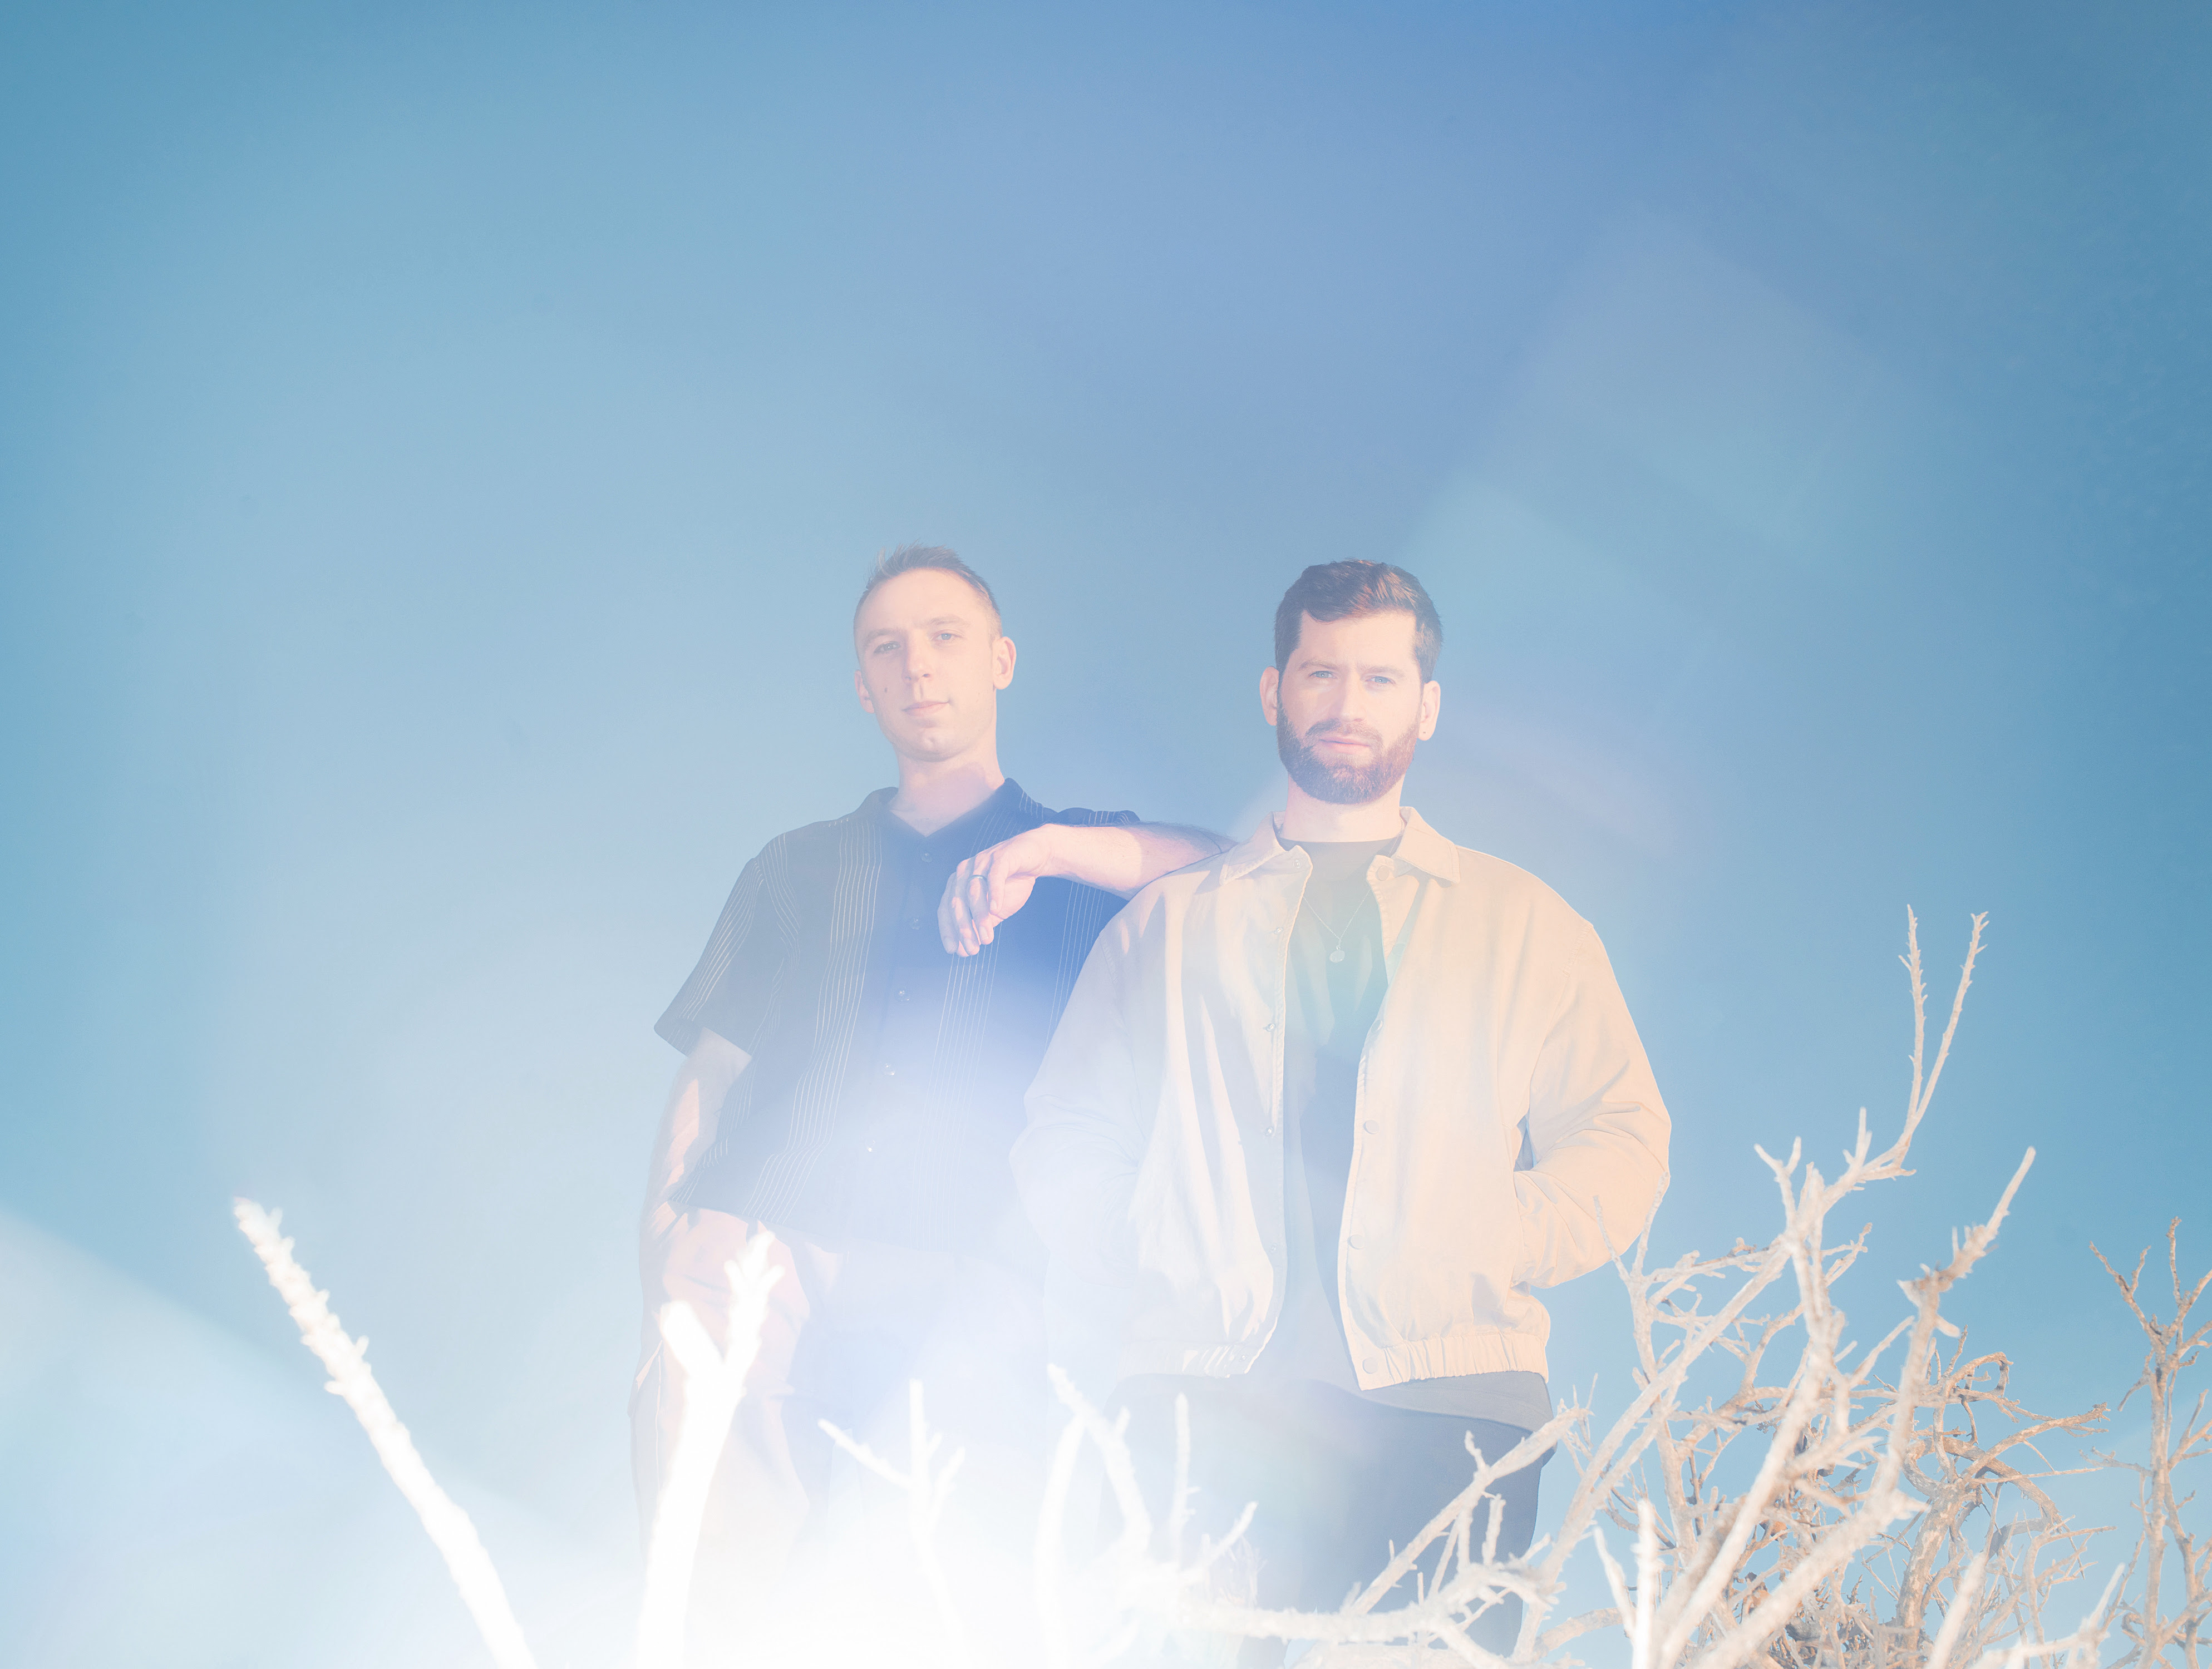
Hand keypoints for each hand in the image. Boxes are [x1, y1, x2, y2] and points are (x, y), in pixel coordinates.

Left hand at [938, 826, 1062, 954]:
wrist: (1035, 857)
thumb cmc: (1010, 883)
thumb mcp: (992, 910)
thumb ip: (978, 926)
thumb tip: (964, 951)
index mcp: (958, 883)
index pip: (946, 908)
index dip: (948, 930)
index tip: (953, 950)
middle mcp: (965, 871)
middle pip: (957, 901)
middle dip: (963, 928)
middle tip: (973, 949)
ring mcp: (982, 862)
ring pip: (974, 891)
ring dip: (980, 917)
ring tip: (987, 938)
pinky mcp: (1002, 857)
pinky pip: (994, 876)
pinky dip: (994, 893)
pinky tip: (996, 909)